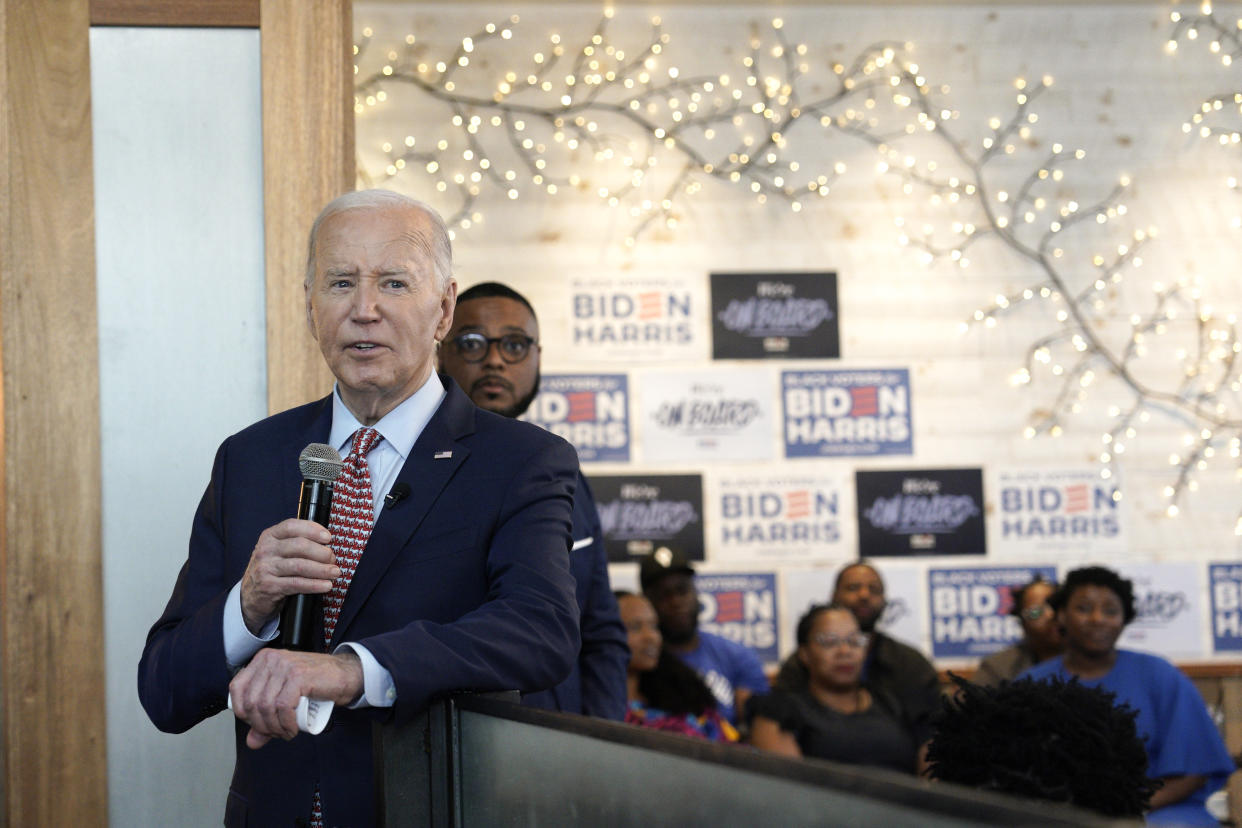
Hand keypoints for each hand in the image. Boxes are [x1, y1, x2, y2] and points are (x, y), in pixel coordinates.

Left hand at [229, 649, 363, 748]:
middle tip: (276, 733)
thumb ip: (266, 720)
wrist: (345, 675)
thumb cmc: (315, 684)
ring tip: (286, 733)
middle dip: (261, 726)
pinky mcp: (298, 676)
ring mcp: (285, 666)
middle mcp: (271, 659)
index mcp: (262, 660)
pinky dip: (286, 724)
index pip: (237, 689)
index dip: (243, 714)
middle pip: (251, 702)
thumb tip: (252, 742)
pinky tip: (292, 730)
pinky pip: (283, 707)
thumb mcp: (285, 700)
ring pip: (266, 706)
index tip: (259, 725)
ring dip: (274, 728)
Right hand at [240, 519, 338, 633]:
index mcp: (269, 536)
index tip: (328, 537)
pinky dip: (315, 585)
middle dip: (322, 552)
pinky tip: (326, 585)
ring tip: (335, 572)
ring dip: (322, 569)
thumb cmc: (271, 571)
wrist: (250, 598)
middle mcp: (266, 550)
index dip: (312, 529)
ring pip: (300, 566)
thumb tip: (326, 544)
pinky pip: (297, 584)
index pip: (292, 526)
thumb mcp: (277, 552)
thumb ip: (295, 543)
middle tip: (333, 559)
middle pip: (300, 546)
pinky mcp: (269, 586)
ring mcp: (266, 568)